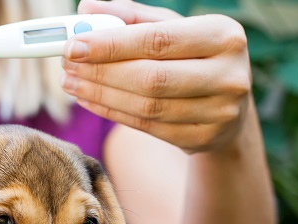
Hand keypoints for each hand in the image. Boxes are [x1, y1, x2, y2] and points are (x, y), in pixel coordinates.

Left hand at [61, 0, 253, 153]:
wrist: (230, 107)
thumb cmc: (194, 58)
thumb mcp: (172, 29)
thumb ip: (131, 18)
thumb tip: (85, 10)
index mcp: (223, 35)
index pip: (158, 40)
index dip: (111, 44)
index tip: (74, 44)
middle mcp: (228, 74)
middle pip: (151, 77)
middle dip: (101, 71)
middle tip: (68, 64)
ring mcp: (219, 111)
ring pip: (146, 106)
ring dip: (100, 94)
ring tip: (71, 82)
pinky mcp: (204, 138)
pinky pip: (147, 126)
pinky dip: (112, 112)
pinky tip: (89, 100)